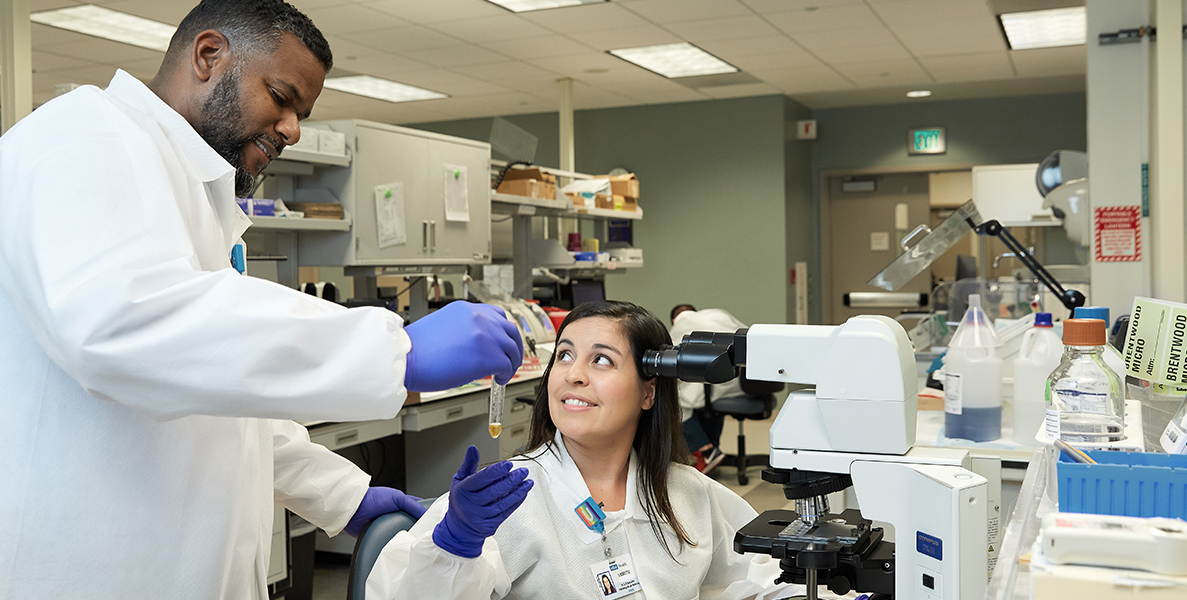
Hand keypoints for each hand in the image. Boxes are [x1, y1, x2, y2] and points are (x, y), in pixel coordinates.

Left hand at [344, 487, 426, 537]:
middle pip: (413, 522)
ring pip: (404, 532)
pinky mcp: (381, 535)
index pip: (419, 509)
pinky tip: (402, 545)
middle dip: (418, 528)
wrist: (354, 510)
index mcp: (402, 503)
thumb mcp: (397, 498)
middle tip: (427, 536)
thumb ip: (413, 505)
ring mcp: (389, 525)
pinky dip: (397, 542)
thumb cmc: (373, 499)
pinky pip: (392, 540)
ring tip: (416, 542)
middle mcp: (396, 514)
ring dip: (408, 536)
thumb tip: (426, 515)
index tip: (435, 523)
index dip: (427, 515)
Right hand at [404, 302, 523, 391]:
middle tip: (509, 360)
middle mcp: (479, 317)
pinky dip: (506, 374)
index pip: (497, 315)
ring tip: (503, 373)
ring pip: (512, 349)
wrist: (405, 358)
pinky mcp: (488, 356)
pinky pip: (507, 365)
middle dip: (513, 347)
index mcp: (466, 309)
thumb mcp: (443, 326)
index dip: (502, 333)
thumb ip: (465, 329)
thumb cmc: (416, 349)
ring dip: (511, 363)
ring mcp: (485, 335)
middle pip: (510, 330)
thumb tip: (478, 345)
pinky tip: (498, 380)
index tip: (502, 343)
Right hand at [432, 446, 532, 557]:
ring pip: (502, 503)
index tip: (509, 464)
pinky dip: (516, 502)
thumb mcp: (460, 480)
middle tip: (523, 471)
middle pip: (494, 491)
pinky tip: (523, 492)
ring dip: (518, 491)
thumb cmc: (461, 499)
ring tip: (528, 481)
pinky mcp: (489, 526)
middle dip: (511, 480)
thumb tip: (473, 448)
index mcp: (462, 491)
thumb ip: (468, 464)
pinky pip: (506, 512)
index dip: (496, 471)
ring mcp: (480, 517)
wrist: (459, 527)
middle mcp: (470, 505)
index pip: (480, 479)